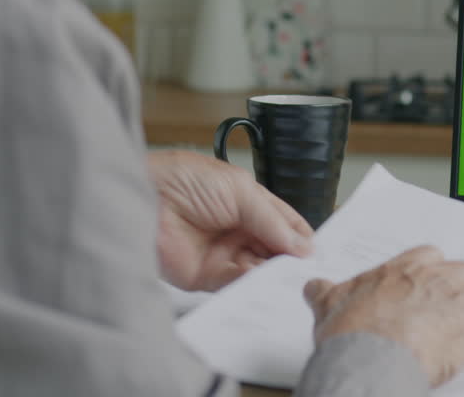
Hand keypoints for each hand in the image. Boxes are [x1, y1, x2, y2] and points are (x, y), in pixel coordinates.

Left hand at [148, 149, 313, 290]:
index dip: (302, 237)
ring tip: (288, 277)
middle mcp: (238, 229)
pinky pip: (234, 283)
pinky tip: (261, 281)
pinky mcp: (205, 275)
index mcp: (249, 203)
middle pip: (274, 250)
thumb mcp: (240, 191)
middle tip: (308, 270)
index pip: (285, 224)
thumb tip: (302, 245)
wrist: (143, 196)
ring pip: (257, 269)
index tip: (319, 253)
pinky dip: (249, 284)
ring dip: (272, 274)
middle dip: (290, 260)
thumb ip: (272, 220)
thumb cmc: (184, 179)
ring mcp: (223, 253)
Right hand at [302, 245, 463, 386]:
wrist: (368, 355)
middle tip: (460, 306)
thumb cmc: (351, 333)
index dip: (432, 274)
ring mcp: (461, 295)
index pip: (426, 257)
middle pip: (462, 271)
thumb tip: (314, 286)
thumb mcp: (329, 307)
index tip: (430, 284)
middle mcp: (435, 274)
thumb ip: (326, 294)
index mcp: (402, 269)